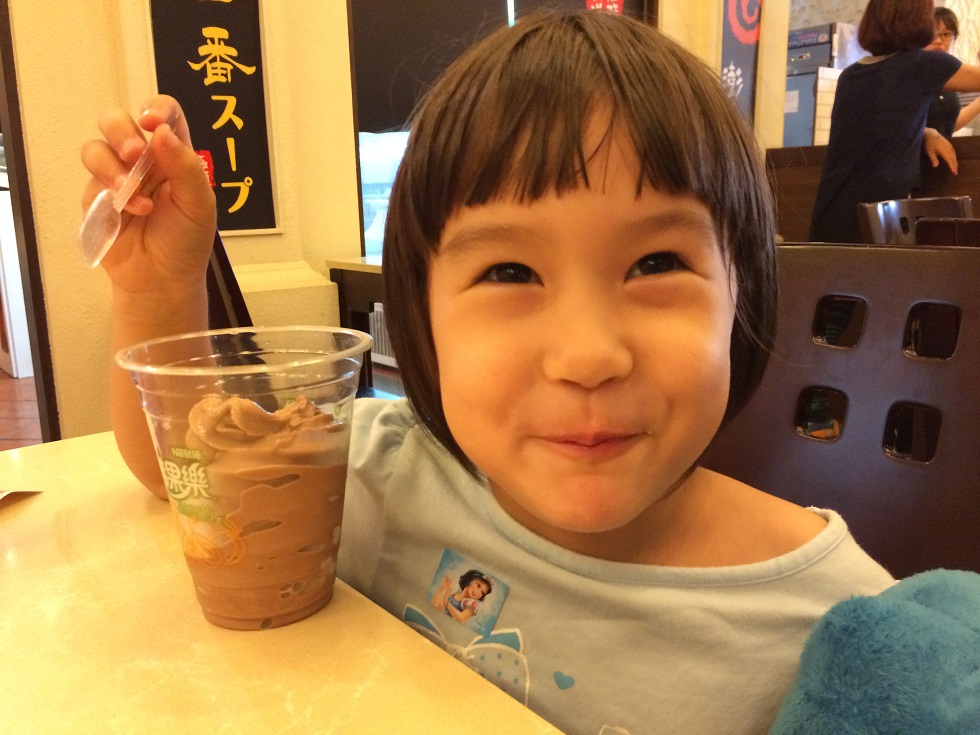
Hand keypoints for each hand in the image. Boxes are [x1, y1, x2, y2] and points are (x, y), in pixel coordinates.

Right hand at [80, 95, 216, 296]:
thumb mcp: (199, 204)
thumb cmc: (187, 240)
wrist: (164, 280)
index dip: (155, 108)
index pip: (162, 114)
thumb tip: (161, 131)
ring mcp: (116, 178)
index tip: (151, 122)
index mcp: (172, 154)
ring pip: (94, 148)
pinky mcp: (96, 200)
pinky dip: (109, 196)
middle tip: (135, 155)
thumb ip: (185, 167)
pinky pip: (89, 184)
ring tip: (130, 193)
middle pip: (115, 121)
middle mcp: (142, 160)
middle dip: (120, 132)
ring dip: (110, 166)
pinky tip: (131, 213)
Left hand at [922, 127, 958, 174]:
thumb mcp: (929, 151)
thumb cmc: (928, 143)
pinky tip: (954, 160)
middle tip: (956, 173)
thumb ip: (933, 158)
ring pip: (954, 155)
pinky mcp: (949, 144)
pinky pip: (953, 152)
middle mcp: (948, 148)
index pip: (949, 160)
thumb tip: (936, 166)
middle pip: (953, 158)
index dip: (952, 166)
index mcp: (944, 150)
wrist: (931, 133)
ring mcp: (949, 146)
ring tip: (955, 168)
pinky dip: (954, 157)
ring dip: (955, 162)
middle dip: (955, 165)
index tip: (954, 172)